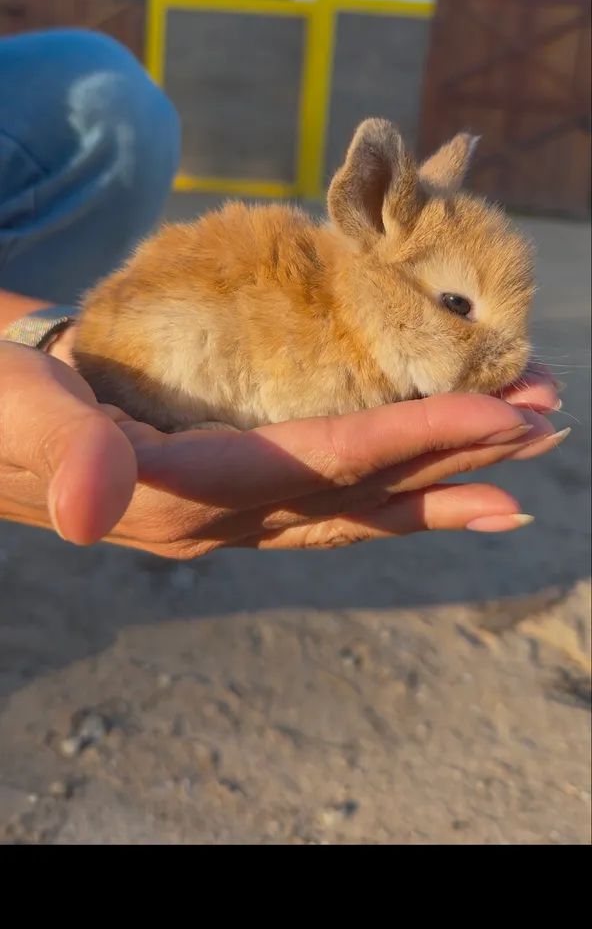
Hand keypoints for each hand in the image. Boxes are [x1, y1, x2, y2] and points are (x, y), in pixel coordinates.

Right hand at [0, 339, 566, 556]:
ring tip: (515, 458)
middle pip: (366, 494)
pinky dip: (384, 481)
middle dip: (462, 463)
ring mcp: (227, 510)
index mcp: (190, 496)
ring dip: (440, 478)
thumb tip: (103, 503)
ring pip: (354, 502)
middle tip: (549, 429)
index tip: (508, 419)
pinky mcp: (224, 487)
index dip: (424, 441)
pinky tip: (420, 472)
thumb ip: (68, 453)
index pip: (333, 464)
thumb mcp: (19, 413)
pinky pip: (323, 493)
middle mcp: (222, 516)